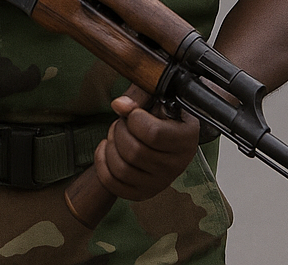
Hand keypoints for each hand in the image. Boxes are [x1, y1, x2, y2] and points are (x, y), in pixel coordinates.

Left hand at [93, 85, 200, 200]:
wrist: (163, 135)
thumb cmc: (159, 114)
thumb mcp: (155, 98)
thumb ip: (138, 96)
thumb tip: (119, 105)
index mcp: (186, 139)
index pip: (153, 134)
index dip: (135, 119)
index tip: (135, 114)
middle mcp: (176, 166)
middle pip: (134, 152)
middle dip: (119, 130)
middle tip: (123, 123)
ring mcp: (159, 183)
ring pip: (121, 169)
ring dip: (111, 146)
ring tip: (116, 135)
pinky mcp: (142, 192)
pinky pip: (112, 182)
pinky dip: (102, 162)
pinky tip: (107, 148)